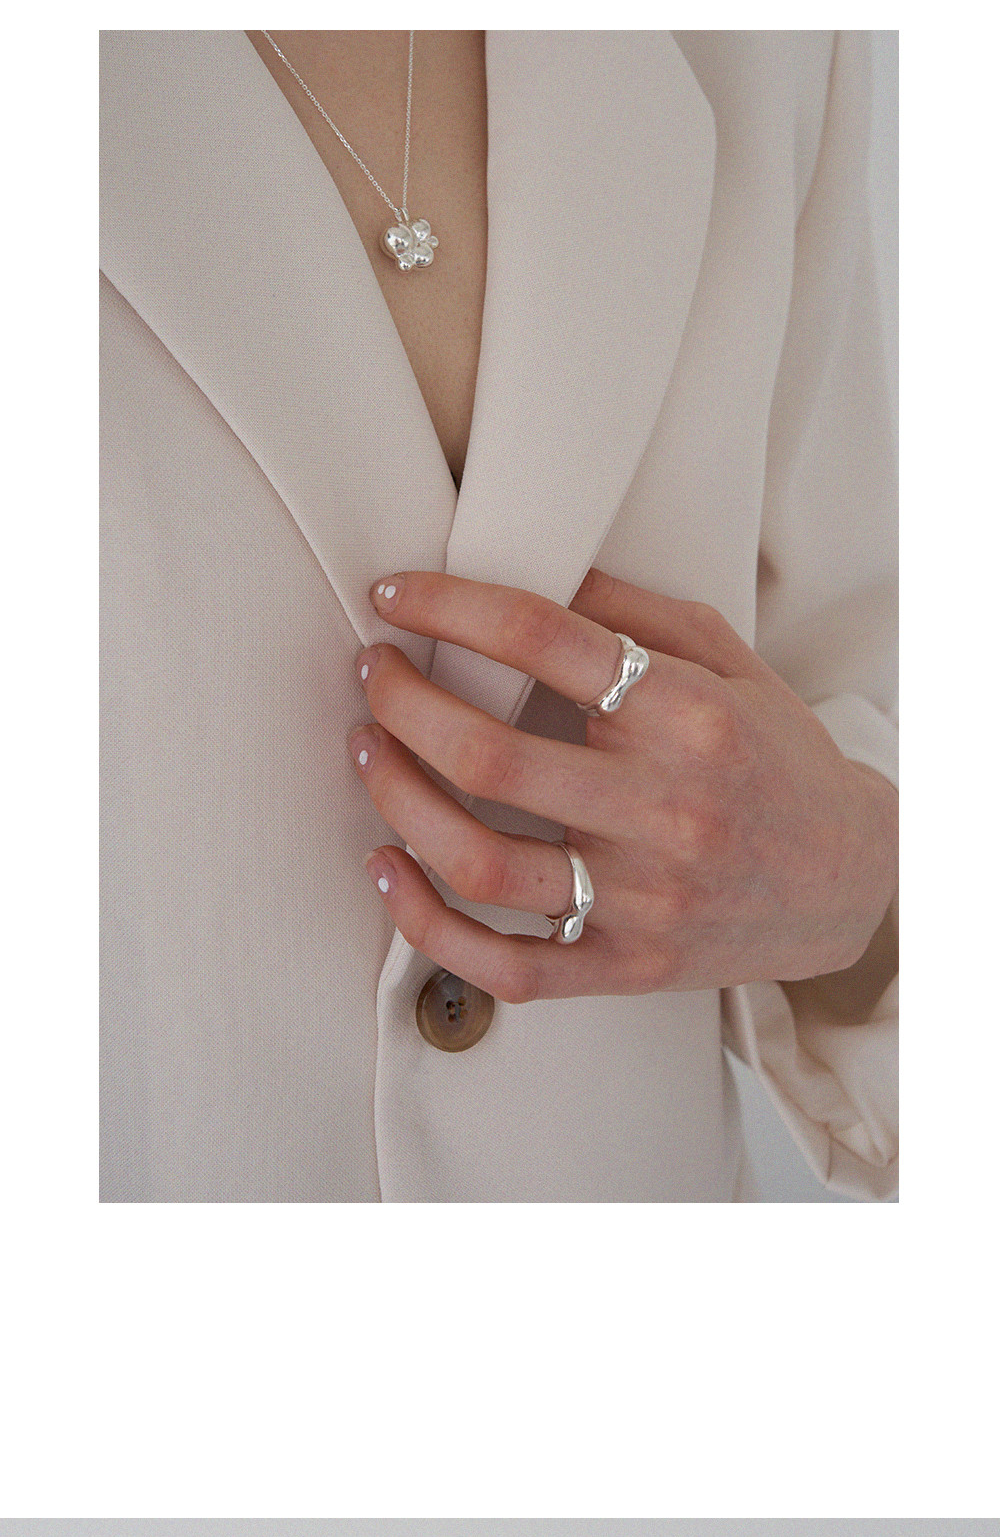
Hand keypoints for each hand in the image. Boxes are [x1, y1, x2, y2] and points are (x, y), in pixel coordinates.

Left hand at [354, 564, 898, 1006]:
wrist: (850, 882)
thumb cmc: (777, 759)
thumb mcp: (726, 659)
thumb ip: (629, 613)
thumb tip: (526, 569)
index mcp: (686, 716)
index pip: (543, 640)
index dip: (450, 607)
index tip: (396, 597)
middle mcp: (661, 810)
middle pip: (489, 754)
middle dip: (403, 702)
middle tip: (373, 673)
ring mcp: (640, 900)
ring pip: (481, 862)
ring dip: (399, 801)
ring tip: (370, 751)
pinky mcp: (625, 967)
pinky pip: (505, 965)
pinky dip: (427, 924)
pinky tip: (388, 870)